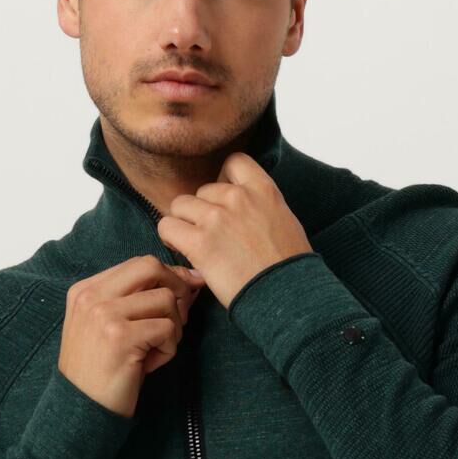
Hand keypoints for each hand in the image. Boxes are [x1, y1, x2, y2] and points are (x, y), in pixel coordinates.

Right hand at [58, 255, 208, 417]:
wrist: (81, 411)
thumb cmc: (100, 372)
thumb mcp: (106, 327)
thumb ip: (133, 301)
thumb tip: (185, 278)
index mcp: (86, 290)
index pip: (137, 264)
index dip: (167, 275)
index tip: (185, 291)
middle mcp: (92, 296)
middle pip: (150, 266)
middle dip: (176, 288)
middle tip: (180, 316)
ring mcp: (105, 314)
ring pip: (165, 300)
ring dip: (173, 327)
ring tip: (157, 350)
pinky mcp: (121, 337)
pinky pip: (166, 329)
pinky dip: (168, 349)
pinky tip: (150, 365)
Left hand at [154, 153, 312, 309]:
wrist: (288, 297)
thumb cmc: (290, 269)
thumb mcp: (285, 222)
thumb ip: (261, 207)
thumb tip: (244, 211)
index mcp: (263, 189)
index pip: (234, 162)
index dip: (223, 179)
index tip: (224, 201)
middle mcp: (237, 197)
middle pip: (203, 190)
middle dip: (203, 212)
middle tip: (210, 236)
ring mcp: (216, 217)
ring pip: (180, 205)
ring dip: (184, 223)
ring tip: (193, 244)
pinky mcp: (200, 242)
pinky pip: (167, 227)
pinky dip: (169, 237)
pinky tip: (181, 250)